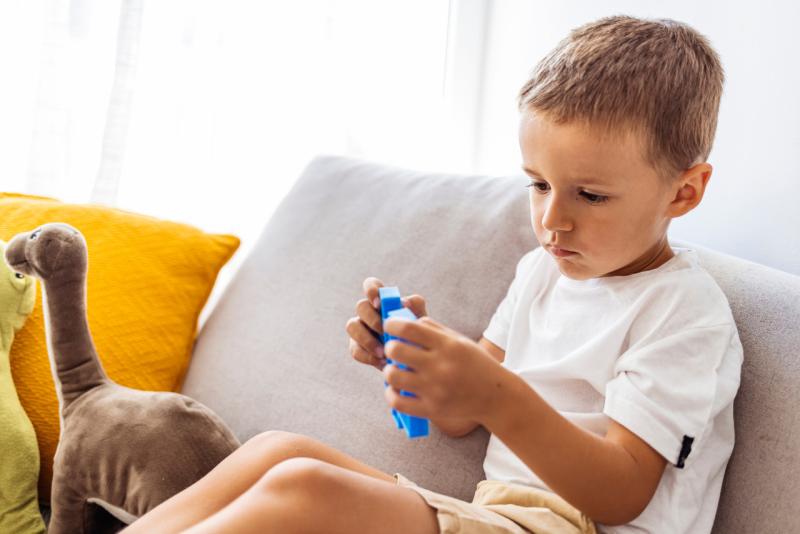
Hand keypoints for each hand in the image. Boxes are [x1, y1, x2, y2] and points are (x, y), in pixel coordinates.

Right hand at [345, 277, 427, 369]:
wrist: (417, 360)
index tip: (379, 303)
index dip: (371, 290)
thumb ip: (416, 308)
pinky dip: (368, 356)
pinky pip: (355, 349)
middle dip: (372, 319)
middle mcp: (369, 312)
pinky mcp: (358, 347)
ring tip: (384, 352)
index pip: (371, 285)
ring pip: (352, 326)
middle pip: (361, 306)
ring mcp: (361, 329)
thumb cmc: (419, 335)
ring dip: (366, 339)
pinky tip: (383, 363)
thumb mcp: (422, 321)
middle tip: (384, 331)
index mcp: (383, 300)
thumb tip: (405, 301)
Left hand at [382, 315, 504, 422]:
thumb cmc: (474, 364)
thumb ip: (432, 329)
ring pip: (392, 375)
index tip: (390, 327)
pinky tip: (397, 388)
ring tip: (396, 369)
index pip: (408, 329)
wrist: (495, 397)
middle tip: (394, 350)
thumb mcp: (459, 341)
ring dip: (389, 370)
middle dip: (390, 347)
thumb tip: (403, 319)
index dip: (391, 325)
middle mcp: (441, 366)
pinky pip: (397, 401)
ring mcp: (435, 389)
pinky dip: (391, 394)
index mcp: (447, 345)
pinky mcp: (432, 410)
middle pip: (396, 350)